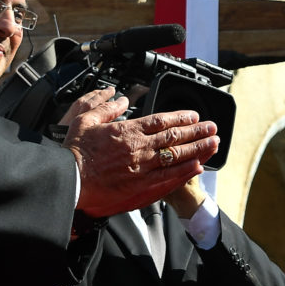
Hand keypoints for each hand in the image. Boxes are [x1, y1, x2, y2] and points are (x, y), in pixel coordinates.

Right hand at [65, 89, 219, 217]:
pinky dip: (185, 172)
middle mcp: (139, 148)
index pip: (162, 121)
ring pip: (177, 156)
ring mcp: (143, 168)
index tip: (194, 116)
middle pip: (175, 137)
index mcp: (127, 131)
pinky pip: (169, 178)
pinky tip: (198, 167)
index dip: (181, 118)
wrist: (70, 181)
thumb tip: (118, 98)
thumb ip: (104, 107)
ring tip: (213, 144)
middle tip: (212, 128)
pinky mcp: (141, 187)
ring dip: (198, 149)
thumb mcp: (85, 120)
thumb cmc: (75, 153)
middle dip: (197, 132)